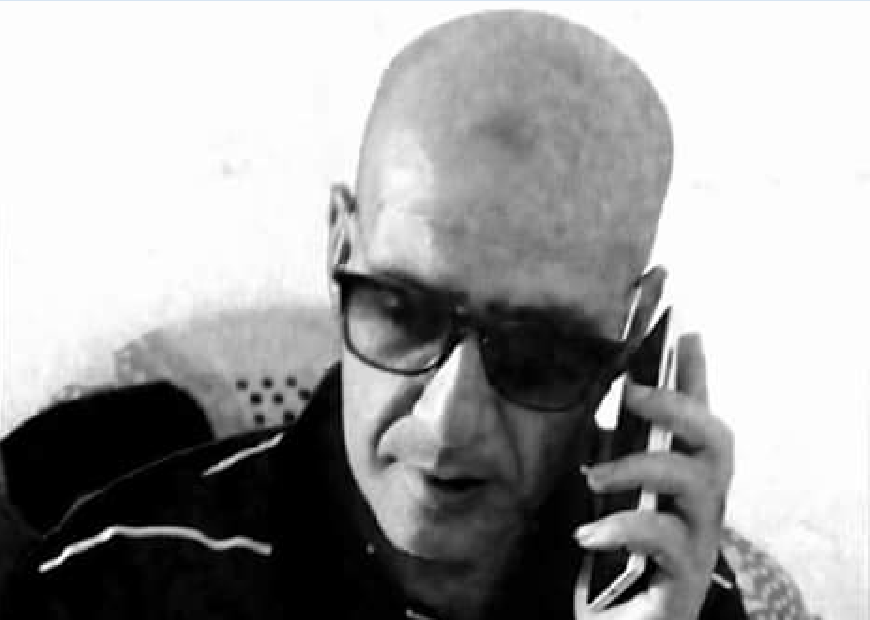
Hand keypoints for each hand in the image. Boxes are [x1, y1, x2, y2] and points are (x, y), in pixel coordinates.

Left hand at [573, 333, 733, 619]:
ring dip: (639, 467)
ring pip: (697, 482)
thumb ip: (600, 454)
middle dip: (678, 406)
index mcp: (680, 479)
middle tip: (630, 392)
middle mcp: (701, 505)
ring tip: (591, 476)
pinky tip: (587, 534)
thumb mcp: (600, 498)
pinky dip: (623, 527)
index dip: (696, 375)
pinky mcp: (684, 578)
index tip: (686, 332)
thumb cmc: (608, 558)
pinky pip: (665, 538)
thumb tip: (584, 405)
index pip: (697, 417)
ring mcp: (698, 541)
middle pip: (717, 441)